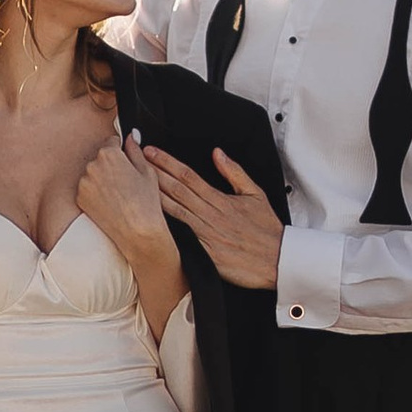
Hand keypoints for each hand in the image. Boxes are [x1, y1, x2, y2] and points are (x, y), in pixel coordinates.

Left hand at [76, 131, 172, 267]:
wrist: (136, 231)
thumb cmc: (146, 202)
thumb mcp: (147, 171)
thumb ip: (135, 150)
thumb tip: (131, 136)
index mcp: (109, 154)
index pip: (111, 142)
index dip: (121, 152)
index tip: (127, 163)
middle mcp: (92, 165)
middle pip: (100, 158)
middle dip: (110, 165)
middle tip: (125, 182)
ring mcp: (83, 182)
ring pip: (93, 174)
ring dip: (102, 179)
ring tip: (118, 194)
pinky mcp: (79, 198)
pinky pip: (87, 189)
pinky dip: (96, 193)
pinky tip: (110, 202)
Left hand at [141, 143, 283, 292]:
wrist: (278, 260)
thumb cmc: (267, 230)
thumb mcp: (256, 194)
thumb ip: (235, 172)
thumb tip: (217, 153)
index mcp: (220, 200)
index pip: (188, 176)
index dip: (167, 163)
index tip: (151, 151)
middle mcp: (210, 214)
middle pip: (176, 190)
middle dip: (153, 174)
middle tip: (132, 161)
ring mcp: (206, 234)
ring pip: (174, 211)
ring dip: (153, 196)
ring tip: (133, 184)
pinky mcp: (205, 253)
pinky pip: (181, 237)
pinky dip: (164, 228)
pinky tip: (147, 220)